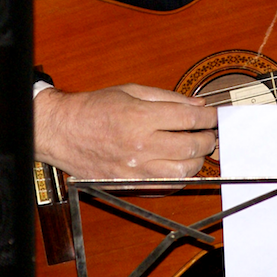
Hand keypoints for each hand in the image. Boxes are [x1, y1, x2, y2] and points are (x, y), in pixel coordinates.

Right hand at [34, 84, 217, 178]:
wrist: (62, 131)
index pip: (189, 119)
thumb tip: (198, 105)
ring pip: (183, 171)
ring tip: (196, 149)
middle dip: (208, 139)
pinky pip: (166, 185)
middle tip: (210, 133)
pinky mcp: (129, 184)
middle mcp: (140, 145)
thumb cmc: (95, 107)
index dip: (209, 118)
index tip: (215, 117)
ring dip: (197, 160)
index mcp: (140, 117)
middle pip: (191, 147)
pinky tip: (180, 164)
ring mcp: (135, 168)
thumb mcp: (132, 91)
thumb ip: (168, 98)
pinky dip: (180, 176)